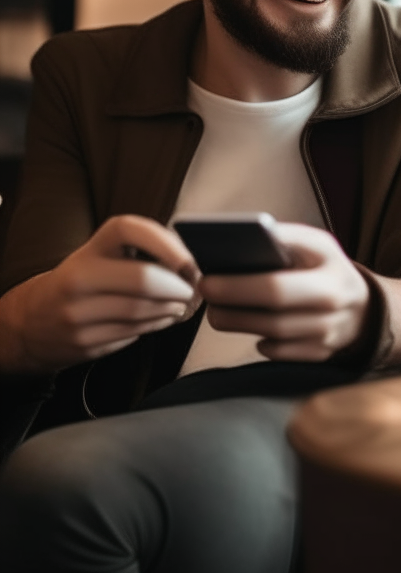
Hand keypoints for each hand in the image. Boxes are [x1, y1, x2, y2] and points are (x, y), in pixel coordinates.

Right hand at [0, 215, 198, 373]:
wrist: (34, 319)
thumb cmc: (86, 279)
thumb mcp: (104, 255)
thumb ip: (144, 252)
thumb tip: (193, 264)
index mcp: (90, 249)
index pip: (130, 230)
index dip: (167, 243)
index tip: (189, 261)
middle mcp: (79, 278)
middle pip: (144, 281)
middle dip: (179, 287)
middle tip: (194, 289)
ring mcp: (77, 314)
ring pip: (142, 311)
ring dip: (173, 308)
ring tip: (183, 303)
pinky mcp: (83, 342)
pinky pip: (134, 332)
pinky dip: (158, 324)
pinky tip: (164, 317)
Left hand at [199, 223, 370, 360]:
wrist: (362, 308)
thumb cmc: (326, 268)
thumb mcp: (316, 244)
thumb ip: (285, 239)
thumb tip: (239, 240)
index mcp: (331, 270)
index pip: (277, 284)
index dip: (238, 285)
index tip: (207, 277)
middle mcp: (334, 305)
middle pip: (273, 314)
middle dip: (232, 305)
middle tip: (206, 294)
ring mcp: (328, 334)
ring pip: (272, 335)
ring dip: (237, 322)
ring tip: (216, 310)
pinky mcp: (319, 355)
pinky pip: (278, 352)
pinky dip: (259, 340)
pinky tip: (249, 325)